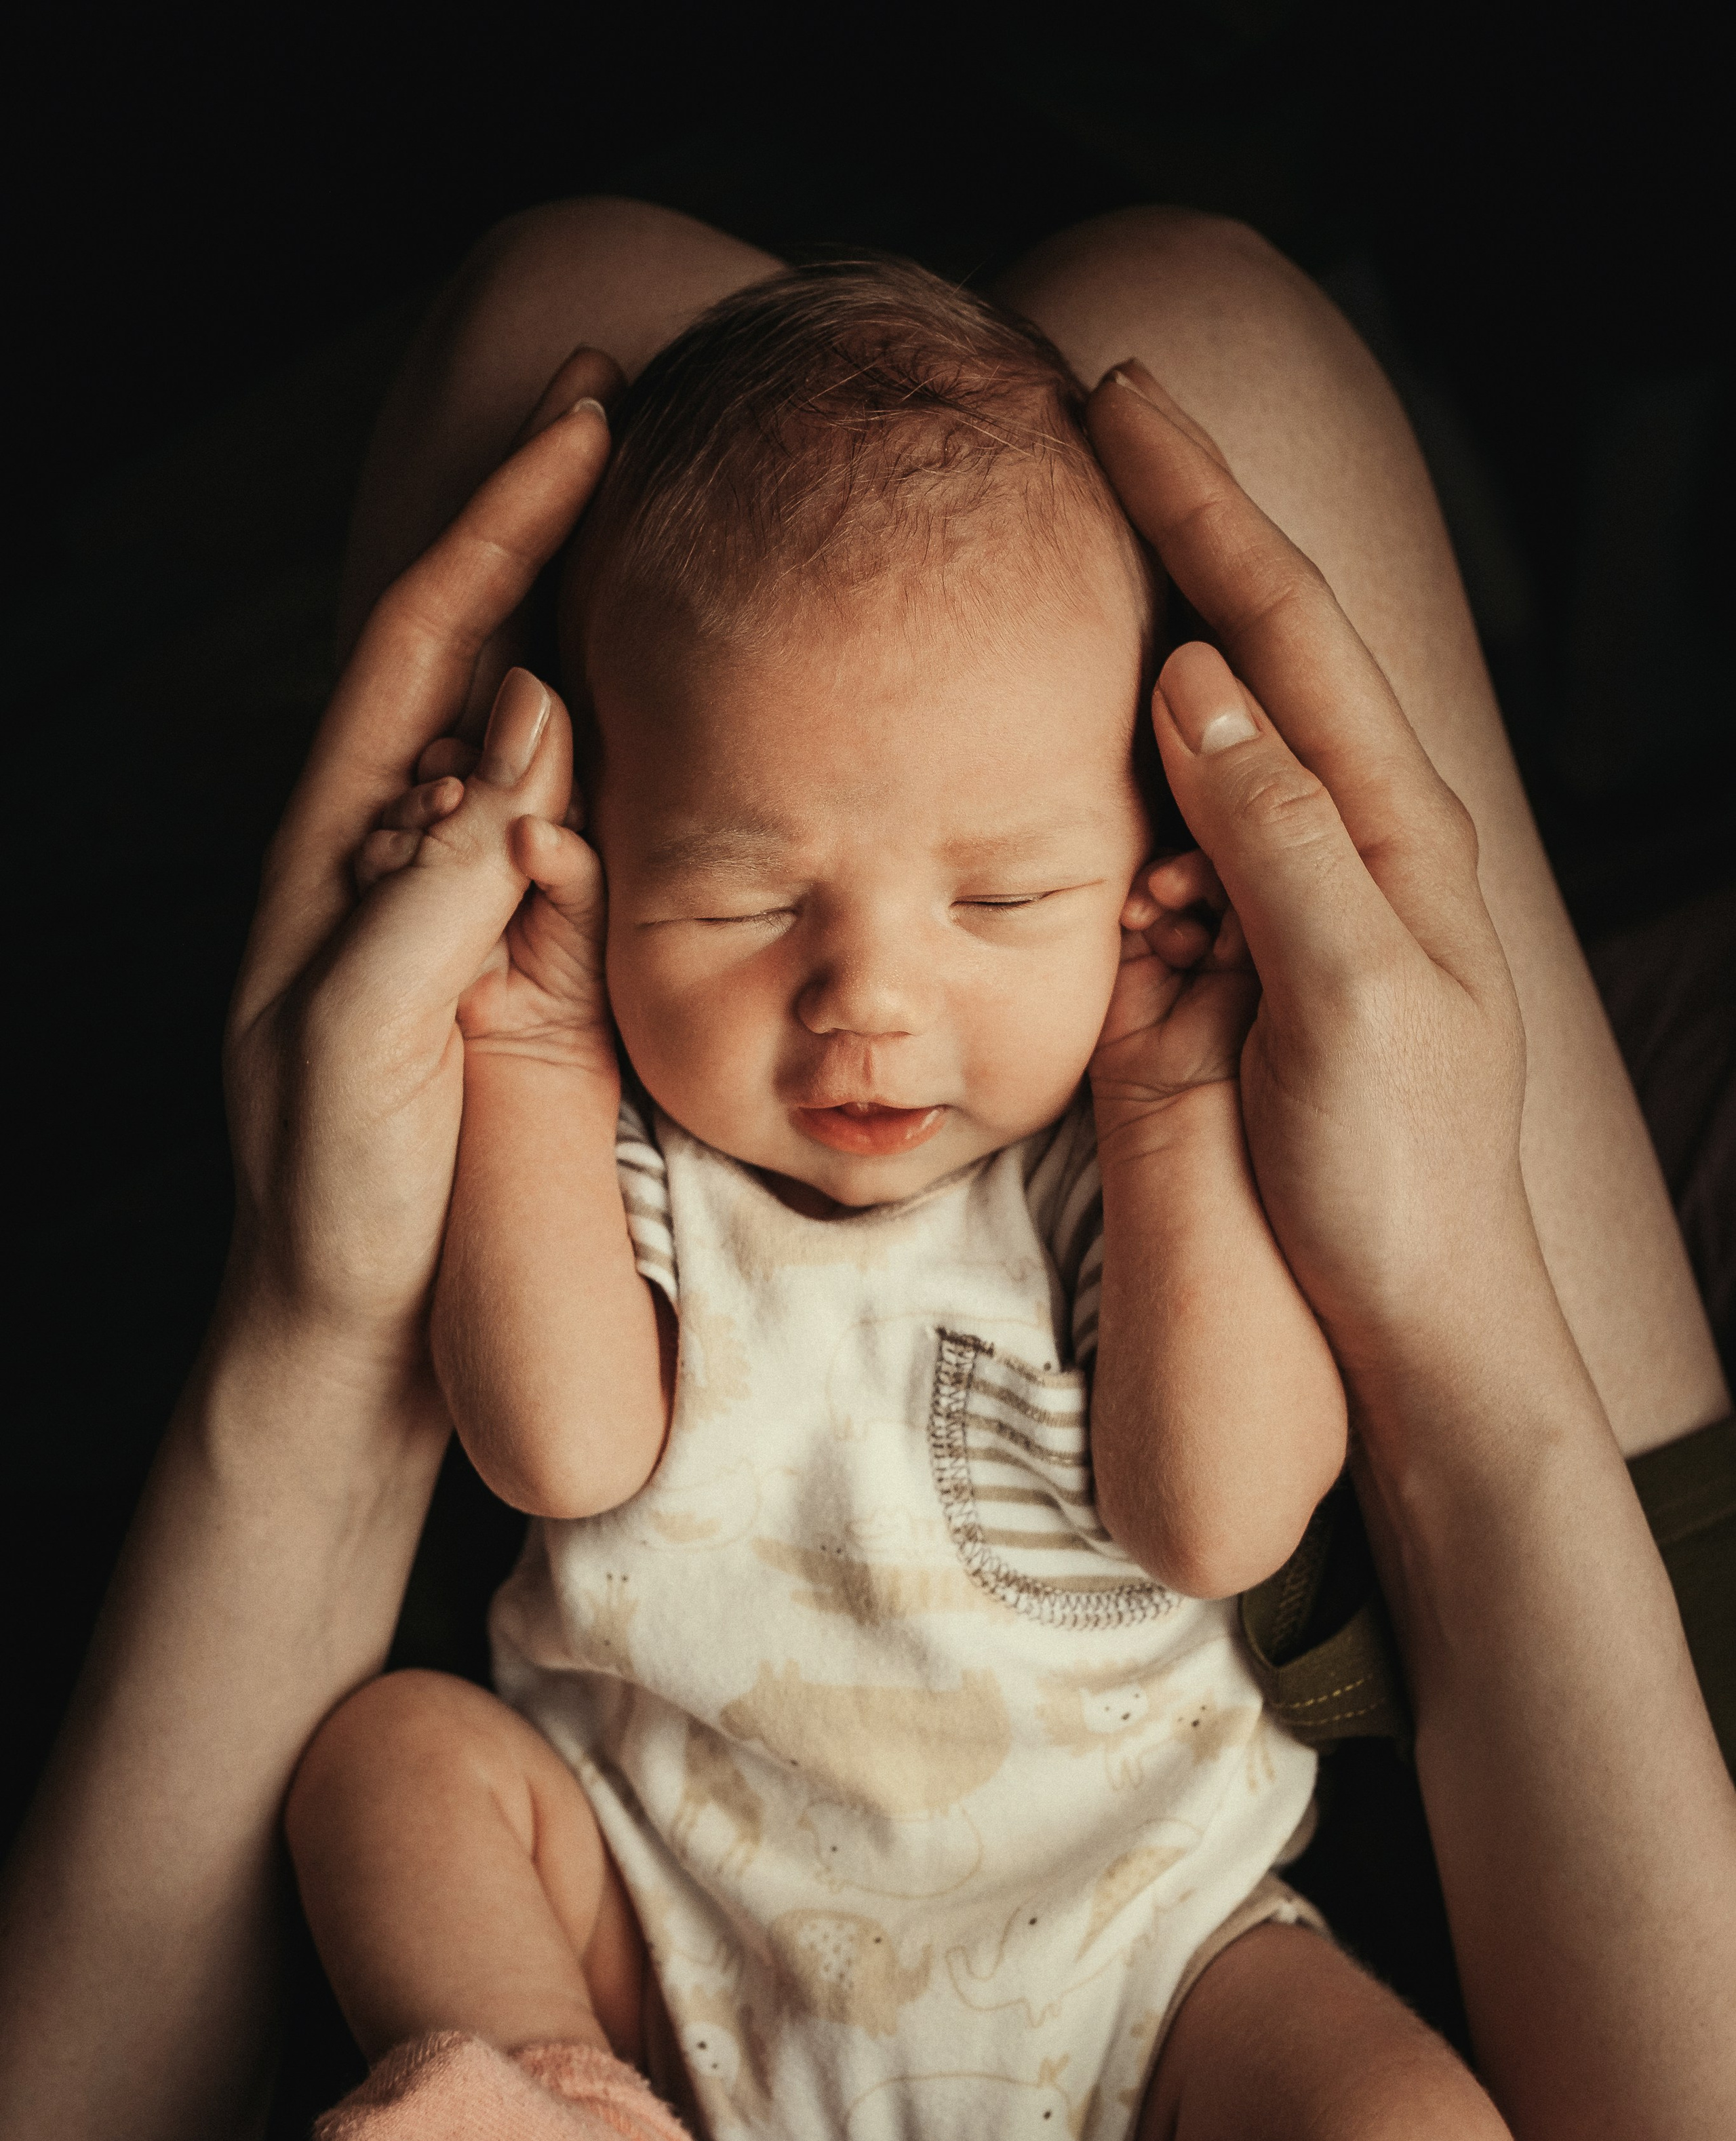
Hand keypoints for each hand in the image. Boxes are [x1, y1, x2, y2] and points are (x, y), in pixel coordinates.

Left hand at [222, 357, 614, 1364]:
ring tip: (682, 533)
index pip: (425, 642)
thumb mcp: (365, 1041)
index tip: (588, 420)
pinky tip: (680, 720)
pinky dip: (627, 753)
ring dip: (600, 625)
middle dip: (550, 530)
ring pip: (532, 730)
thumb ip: (434, 884)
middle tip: (644, 421)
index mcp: (336, 851)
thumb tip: (526, 722)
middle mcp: (394, 853)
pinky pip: (573, 831)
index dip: (503, 523)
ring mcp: (457, 904)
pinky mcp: (511, 967)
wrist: (352, 1335)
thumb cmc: (336, 1203)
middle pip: (477, 650)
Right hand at [1085, 364, 1532, 1383]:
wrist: (1409, 1310)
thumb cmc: (1397, 1170)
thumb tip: (1198, 683)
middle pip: (1254, 642)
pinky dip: (1114, 765)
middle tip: (1095, 415)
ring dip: (1136, 626)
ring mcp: (1284, 894)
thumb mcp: (1351, 994)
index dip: (1202, 509)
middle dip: (1177, 525)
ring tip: (1064, 533)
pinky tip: (1073, 724)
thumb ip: (1278, 834)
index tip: (1122, 402)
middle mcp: (1345, 835)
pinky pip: (1162, 833)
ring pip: (1202, 726)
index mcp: (1395, 826)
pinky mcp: (1229, 958)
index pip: (1288, 628)